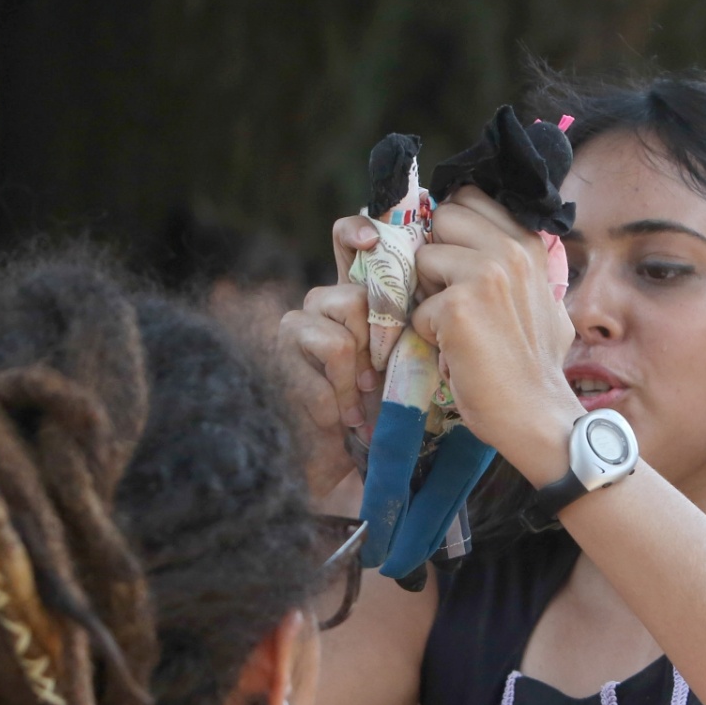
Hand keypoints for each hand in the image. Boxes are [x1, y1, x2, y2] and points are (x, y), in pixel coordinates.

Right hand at [279, 219, 385, 498]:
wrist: (342, 474)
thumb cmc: (380, 423)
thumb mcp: (404, 370)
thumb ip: (407, 329)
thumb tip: (428, 295)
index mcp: (355, 299)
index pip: (348, 244)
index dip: (357, 231)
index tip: (372, 240)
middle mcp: (321, 308)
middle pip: (351, 294)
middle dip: (375, 337)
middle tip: (378, 378)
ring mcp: (295, 333)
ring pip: (338, 330)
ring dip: (354, 376)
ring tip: (358, 404)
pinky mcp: (277, 363)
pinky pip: (320, 366)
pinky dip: (335, 401)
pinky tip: (338, 422)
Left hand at [410, 187, 581, 482]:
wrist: (539, 415)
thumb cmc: (534, 365)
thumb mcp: (541, 299)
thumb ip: (513, 264)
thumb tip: (483, 239)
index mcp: (528, 243)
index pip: (468, 198)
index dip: (451, 228)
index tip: (455, 262)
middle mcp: (510, 249)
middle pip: (442, 218)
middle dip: (436, 254)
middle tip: (451, 296)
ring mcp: (485, 274)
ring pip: (423, 260)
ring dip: (428, 296)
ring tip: (456, 329)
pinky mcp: (458, 306)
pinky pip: (417, 308)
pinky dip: (427, 335)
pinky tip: (456, 353)